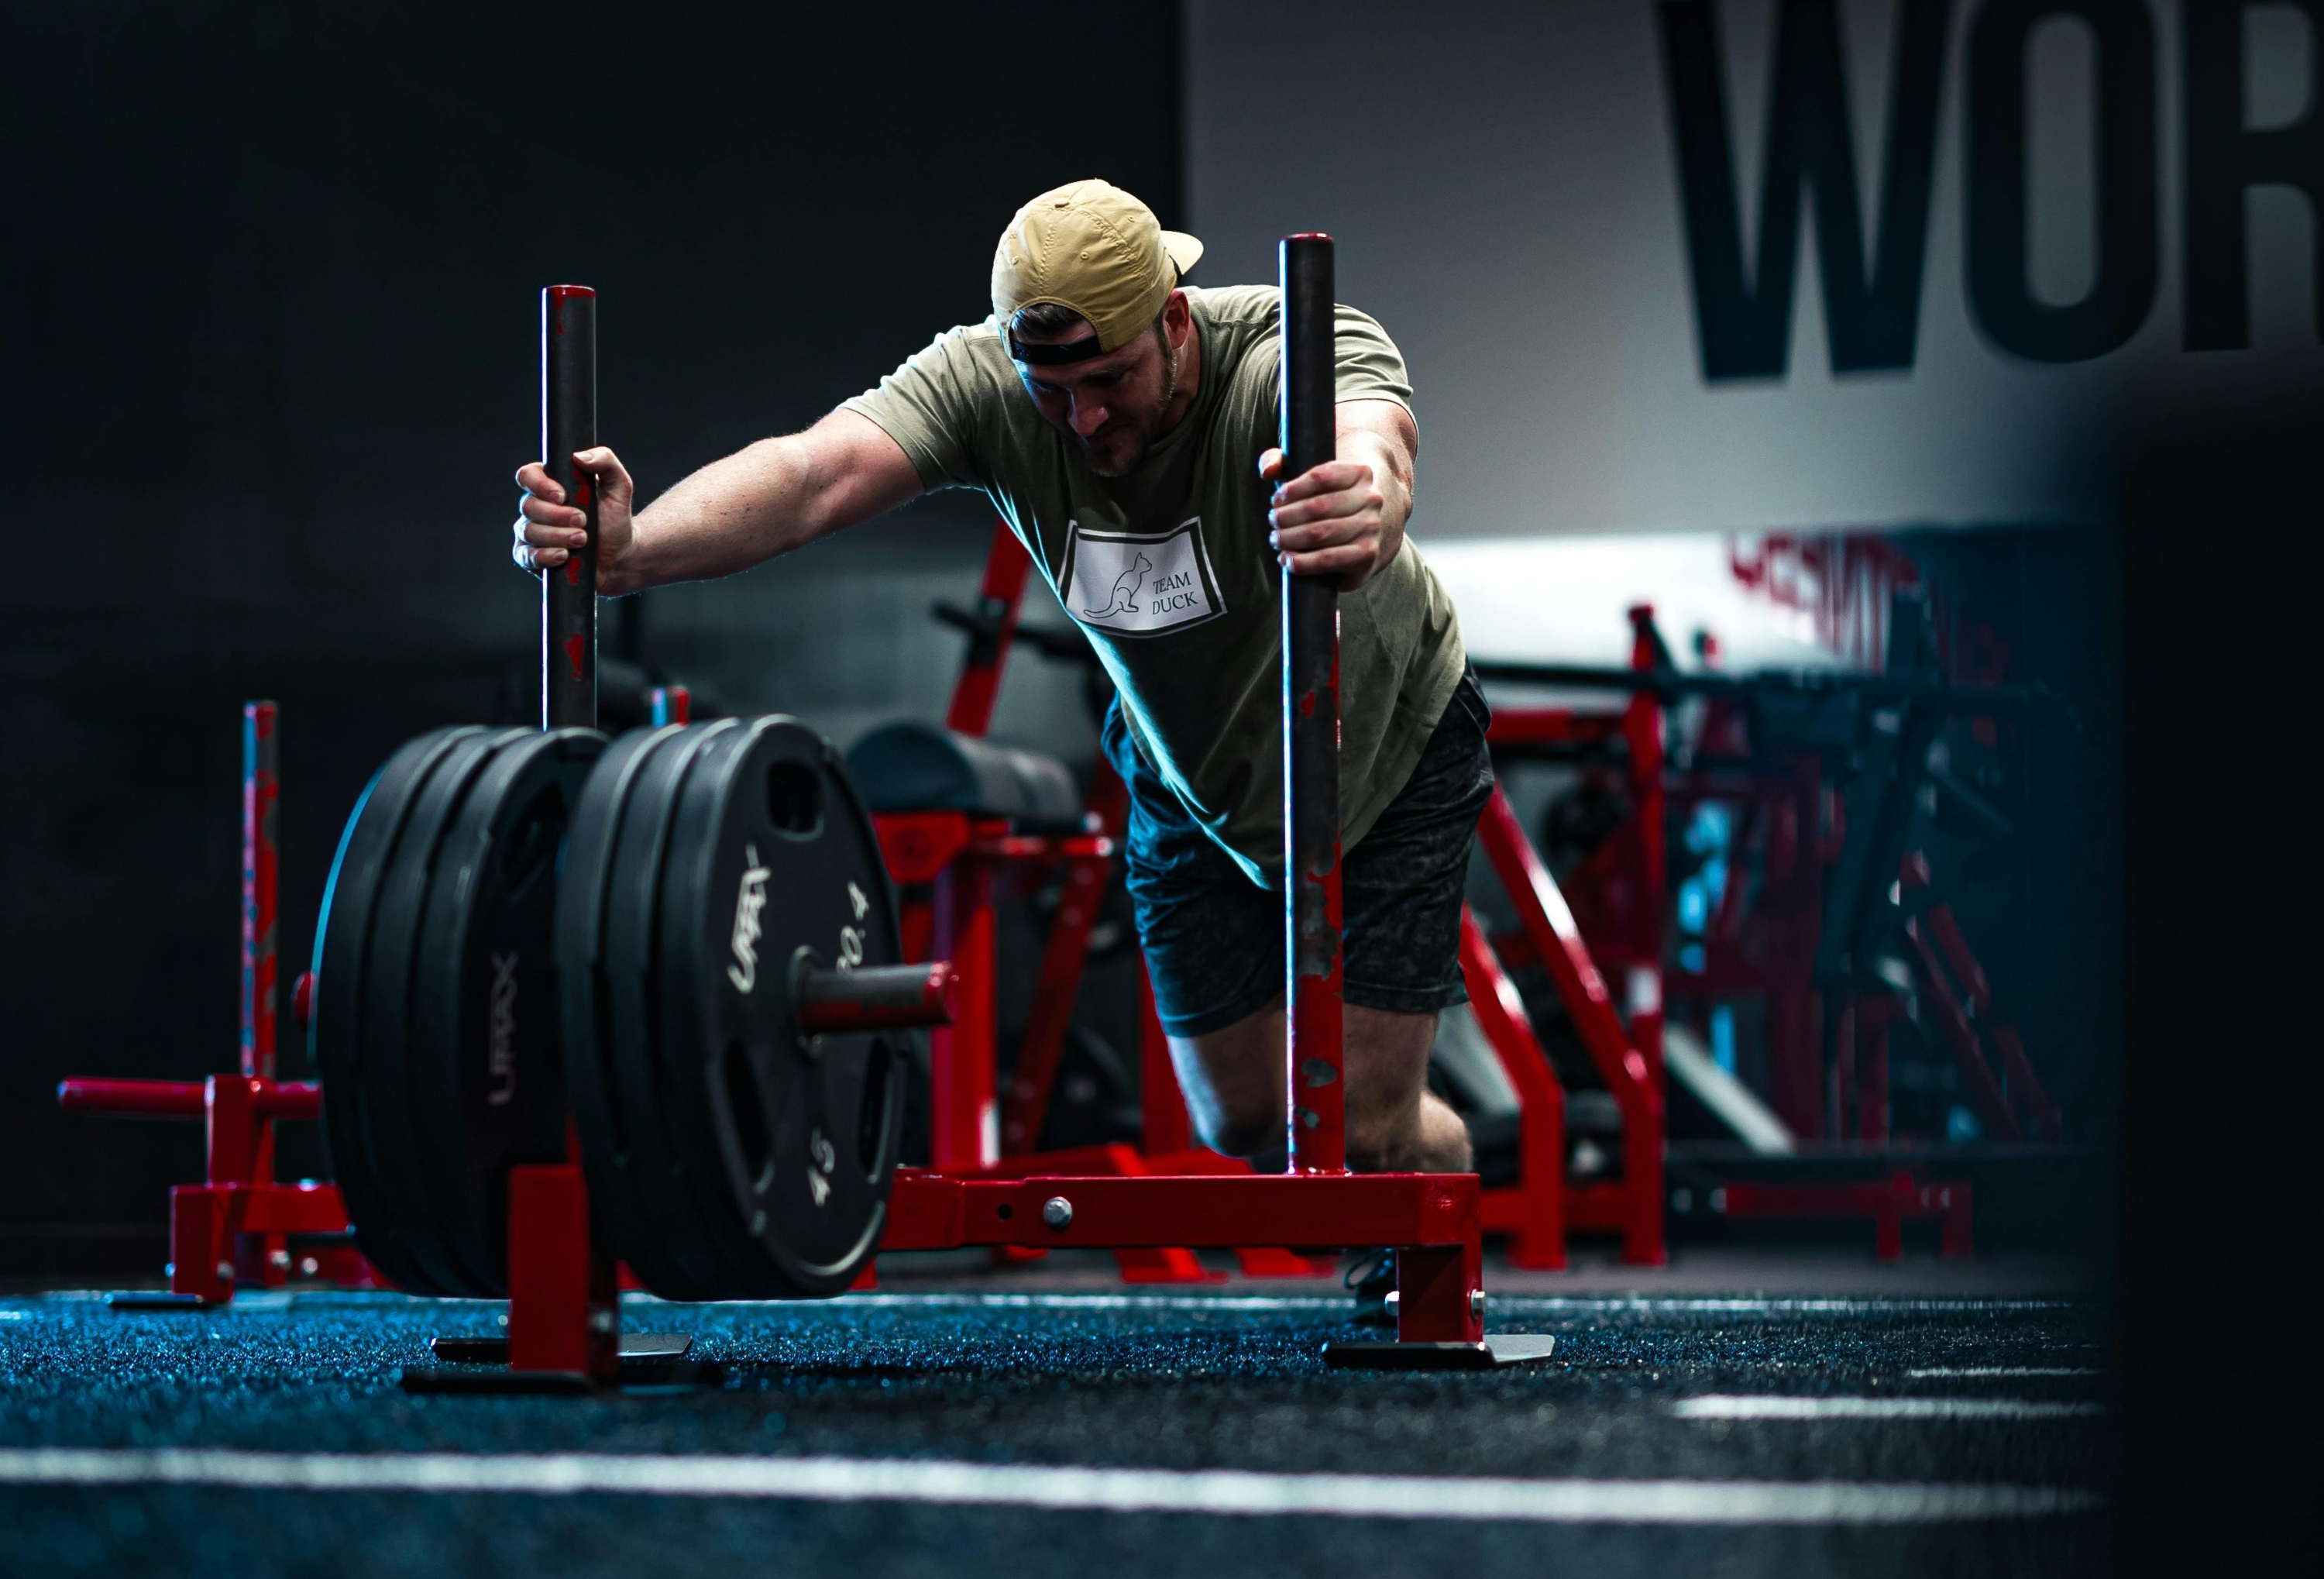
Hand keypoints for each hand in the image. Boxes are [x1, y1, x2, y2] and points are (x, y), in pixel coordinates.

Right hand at [511, 447, 635, 589]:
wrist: (620, 554)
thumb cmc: (614, 518)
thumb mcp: (618, 486)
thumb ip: (605, 462)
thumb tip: (579, 457)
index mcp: (549, 484)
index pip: (528, 475)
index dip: (540, 485)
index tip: (562, 496)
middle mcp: (535, 507)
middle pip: (528, 505)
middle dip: (557, 516)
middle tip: (583, 521)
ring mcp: (530, 532)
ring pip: (529, 531)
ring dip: (557, 536)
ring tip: (583, 540)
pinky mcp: (531, 557)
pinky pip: (525, 556)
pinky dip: (544, 556)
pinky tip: (563, 555)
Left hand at [1258, 447, 1390, 590]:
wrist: (1364, 526)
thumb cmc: (1329, 497)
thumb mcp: (1309, 475)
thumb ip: (1280, 461)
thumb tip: (1268, 471)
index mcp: (1361, 472)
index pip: (1320, 476)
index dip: (1292, 489)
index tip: (1276, 500)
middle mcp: (1371, 499)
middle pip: (1318, 507)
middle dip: (1286, 517)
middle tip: (1272, 522)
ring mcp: (1372, 528)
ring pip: (1322, 533)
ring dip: (1290, 538)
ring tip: (1276, 540)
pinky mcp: (1367, 555)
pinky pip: (1330, 559)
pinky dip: (1303, 562)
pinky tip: (1288, 560)